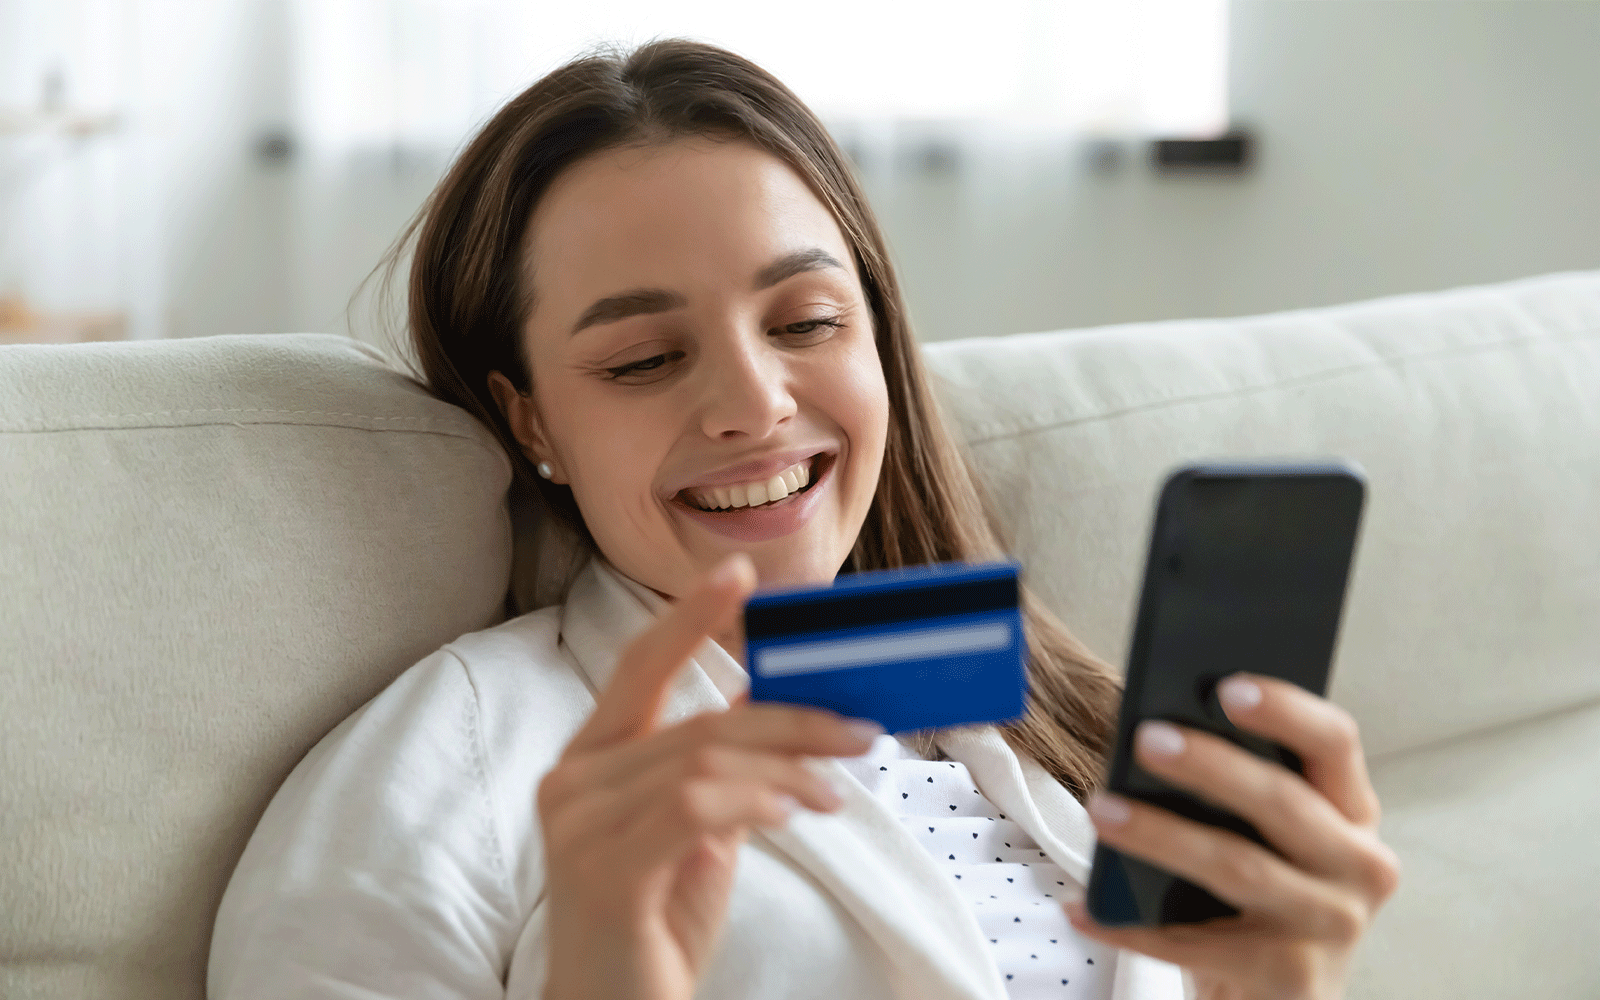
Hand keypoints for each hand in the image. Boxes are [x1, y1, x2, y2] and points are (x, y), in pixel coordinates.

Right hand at [537, 554, 883, 999]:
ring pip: (703, 759)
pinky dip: (754, 799)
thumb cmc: (654, 923)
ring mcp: (579, 825)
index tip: (740, 575)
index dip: (689, 617)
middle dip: (790, 717)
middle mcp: (572, 781)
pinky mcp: (603, 870)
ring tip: (835, 790)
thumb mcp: (697, 831)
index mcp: (589, 760)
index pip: (638, 668)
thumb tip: (768, 701)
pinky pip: (693, 807)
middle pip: (696, 719)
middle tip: (859, 727)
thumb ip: (720, 767)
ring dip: (788, 766)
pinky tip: (793, 811)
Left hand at [1065, 674, 1400, 999]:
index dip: (1286, 710)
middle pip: (1284, 802)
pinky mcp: (1293, 981)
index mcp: (1351, 811)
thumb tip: (1156, 732)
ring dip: (1161, 835)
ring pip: (1239, 868)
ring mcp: (1332, 927)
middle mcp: (1360, 866)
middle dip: (1212, 766)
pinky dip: (1131, 926)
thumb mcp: (1265, 838)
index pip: (1333, 741)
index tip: (1228, 685)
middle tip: (1146, 739)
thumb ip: (1234, 788)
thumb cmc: (1258, 899)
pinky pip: (1196, 945)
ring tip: (1101, 809)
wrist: (1277, 999)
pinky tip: (1084, 906)